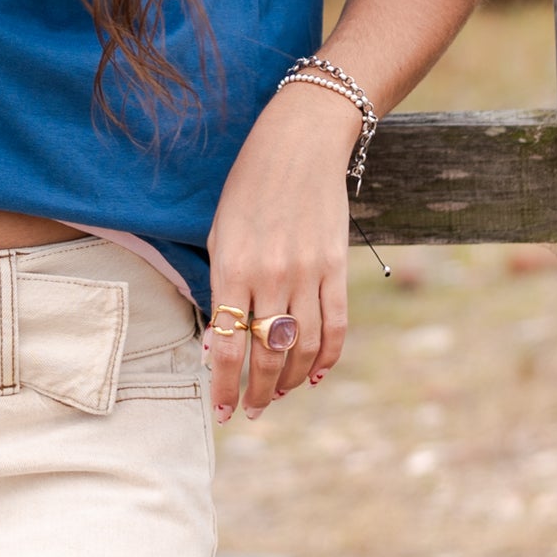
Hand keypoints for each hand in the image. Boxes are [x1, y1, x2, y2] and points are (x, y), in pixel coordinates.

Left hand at [204, 84, 356, 421]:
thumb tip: (219, 345)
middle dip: (256, 393)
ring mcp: (308, 273)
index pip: (228, 346)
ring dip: (289, 382)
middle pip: (267, 355)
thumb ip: (221, 288)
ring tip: (276, 396)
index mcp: (233, 267)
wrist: (300, 143)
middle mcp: (271, 276)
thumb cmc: (247, 188)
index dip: (224, 387)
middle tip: (250, 412)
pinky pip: (336, 325)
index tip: (221, 413)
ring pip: (303, 348)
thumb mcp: (220, 233)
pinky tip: (314, 376)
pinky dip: (327, 357)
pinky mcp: (337, 268)